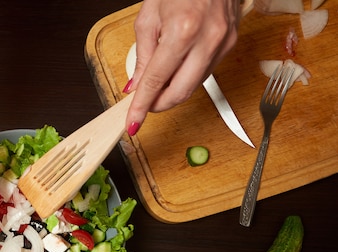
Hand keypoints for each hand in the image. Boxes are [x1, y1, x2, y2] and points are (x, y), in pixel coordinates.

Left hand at [125, 0, 240, 135]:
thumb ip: (143, 56)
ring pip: (195, 85)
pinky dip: (187, 76)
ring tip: (158, 83)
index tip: (133, 121)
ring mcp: (224, 42)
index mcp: (182, 31)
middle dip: (159, 105)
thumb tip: (136, 85)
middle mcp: (207, 39)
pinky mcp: (232, 43)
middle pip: (181, 92)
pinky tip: (176, 69)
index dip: (142, 105)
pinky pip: (206, 71)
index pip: (157, 80)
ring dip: (173, 91)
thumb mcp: (149, 17)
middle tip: (144, 106)